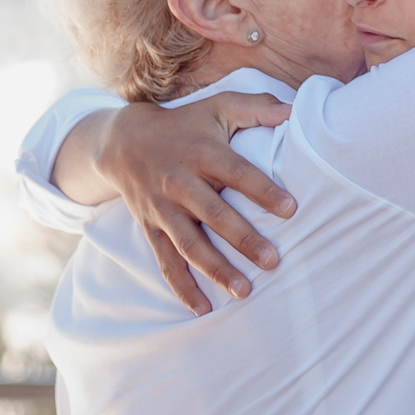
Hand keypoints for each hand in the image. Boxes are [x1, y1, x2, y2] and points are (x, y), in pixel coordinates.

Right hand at [83, 94, 294, 313]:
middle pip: (214, 215)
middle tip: (272, 261)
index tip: (291, 210)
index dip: (263, 191)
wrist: (122, 141)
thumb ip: (256, 107)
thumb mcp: (217, 106)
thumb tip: (293, 110)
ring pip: (190, 245)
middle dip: (243, 239)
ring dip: (216, 270)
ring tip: (245, 292)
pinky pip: (166, 261)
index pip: (237, 173)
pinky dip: (182, 287)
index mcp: (202, 152)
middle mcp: (180, 182)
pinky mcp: (151, 228)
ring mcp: (163, 209)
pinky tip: (202, 309)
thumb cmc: (184, 124)